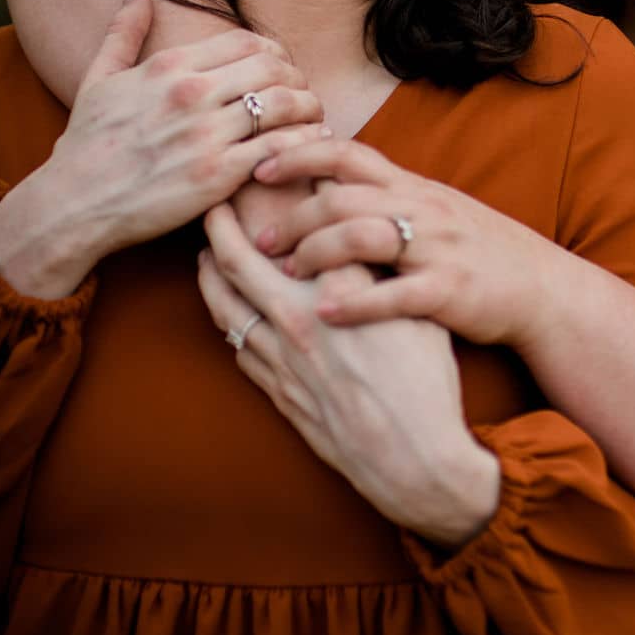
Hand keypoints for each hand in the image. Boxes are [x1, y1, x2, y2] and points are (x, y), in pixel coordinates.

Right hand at [0, 0, 325, 296]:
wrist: (73, 206)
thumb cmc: (86, 145)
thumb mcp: (97, 79)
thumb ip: (122, 32)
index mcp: (169, 65)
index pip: (246, 41)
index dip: (276, 51)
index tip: (283, 68)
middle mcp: (190, 93)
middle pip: (272, 67)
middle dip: (297, 78)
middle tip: (304, 93)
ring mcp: (205, 133)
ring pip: (282, 104)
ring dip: (308, 108)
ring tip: (314, 118)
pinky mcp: (217, 175)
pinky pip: (278, 147)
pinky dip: (303, 143)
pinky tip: (311, 145)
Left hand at [199, 203, 500, 545]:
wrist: (412, 459)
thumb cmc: (427, 382)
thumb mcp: (417, 312)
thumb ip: (382, 273)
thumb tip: (365, 240)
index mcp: (337, 287)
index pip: (297, 226)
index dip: (280, 195)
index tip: (268, 175)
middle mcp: (298, 317)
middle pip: (237, 261)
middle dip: (219, 226)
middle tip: (214, 204)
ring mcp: (281, 358)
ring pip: (224, 305)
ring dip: (209, 273)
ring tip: (207, 254)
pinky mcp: (277, 392)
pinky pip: (236, 348)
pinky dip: (226, 320)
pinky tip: (228, 312)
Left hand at [249, 138, 567, 350]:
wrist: (542, 288)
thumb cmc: (477, 251)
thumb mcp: (431, 210)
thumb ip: (383, 195)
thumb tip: (322, 179)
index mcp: (412, 188)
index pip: (346, 153)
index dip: (298, 154)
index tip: (257, 167)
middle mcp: (422, 209)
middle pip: (345, 196)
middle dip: (296, 217)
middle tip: (261, 241)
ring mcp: (438, 248)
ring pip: (365, 236)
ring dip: (318, 253)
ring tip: (286, 275)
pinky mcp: (450, 290)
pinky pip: (397, 292)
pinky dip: (357, 302)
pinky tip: (325, 313)